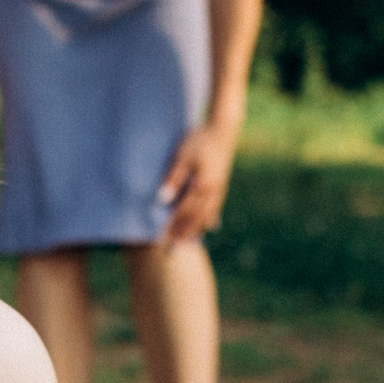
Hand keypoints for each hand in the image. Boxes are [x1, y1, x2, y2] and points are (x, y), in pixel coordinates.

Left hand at [156, 120, 237, 243]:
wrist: (223, 129)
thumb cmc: (198, 140)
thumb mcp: (182, 155)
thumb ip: (173, 177)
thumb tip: (161, 200)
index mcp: (201, 186)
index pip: (182, 212)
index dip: (171, 227)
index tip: (161, 241)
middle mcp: (211, 192)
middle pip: (195, 219)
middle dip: (183, 235)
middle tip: (173, 253)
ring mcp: (218, 189)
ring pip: (206, 216)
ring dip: (196, 230)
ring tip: (188, 244)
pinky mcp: (221, 185)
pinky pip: (215, 207)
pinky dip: (209, 219)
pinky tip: (208, 226)